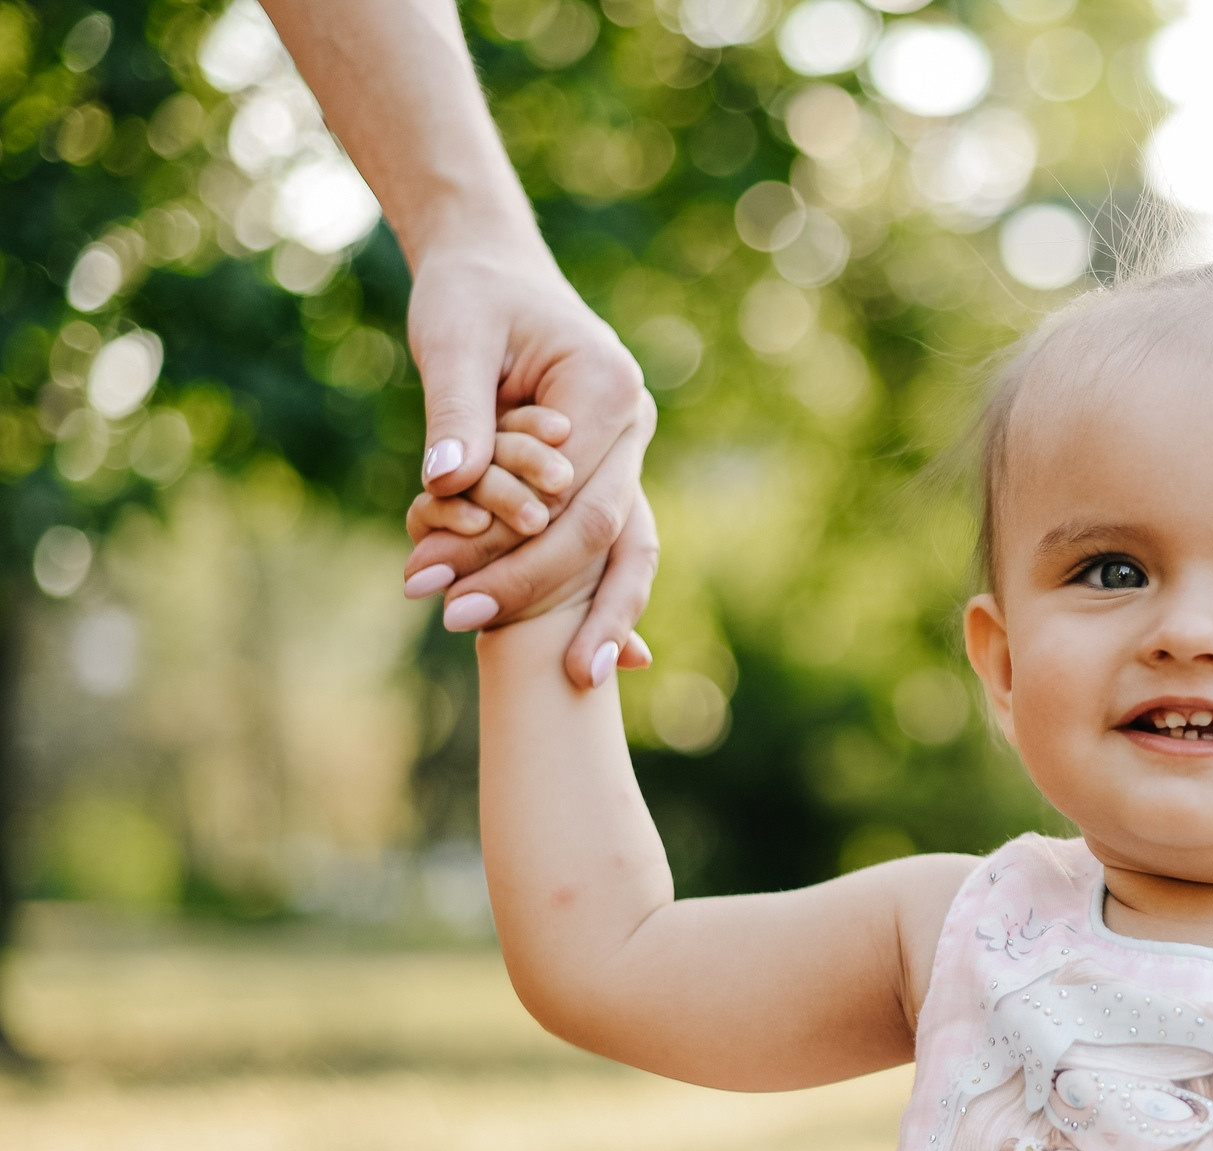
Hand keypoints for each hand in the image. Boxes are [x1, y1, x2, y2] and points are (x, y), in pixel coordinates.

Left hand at [395, 239, 657, 686]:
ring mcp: (627, 455)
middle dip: (539, 594)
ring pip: (625, 551)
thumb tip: (446, 484)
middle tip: (463, 628)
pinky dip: (596, 596)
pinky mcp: (605, 474)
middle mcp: (635, 428)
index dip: (511, 554)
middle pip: (605, 537)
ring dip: (590, 613)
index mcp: (609, 390)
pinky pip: (608, 544)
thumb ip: (455, 413)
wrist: (493, 270)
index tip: (439, 591)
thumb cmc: (470, 295)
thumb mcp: (452, 340)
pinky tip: (598, 658)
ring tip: (573, 679)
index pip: (571, 499)